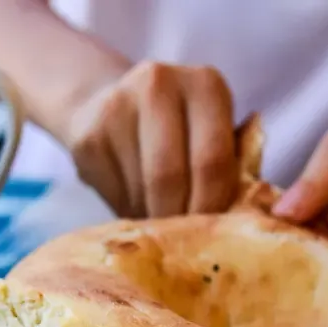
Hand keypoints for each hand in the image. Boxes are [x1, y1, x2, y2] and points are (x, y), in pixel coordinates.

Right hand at [62, 61, 239, 218]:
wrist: (105, 100)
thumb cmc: (176, 128)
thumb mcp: (210, 130)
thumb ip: (230, 164)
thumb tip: (239, 220)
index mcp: (206, 84)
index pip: (213, 160)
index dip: (212, 207)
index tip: (210, 234)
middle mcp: (160, 84)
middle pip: (170, 176)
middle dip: (177, 217)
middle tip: (182, 241)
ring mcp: (117, 106)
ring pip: (140, 189)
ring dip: (152, 218)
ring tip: (161, 225)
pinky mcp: (88, 135)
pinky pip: (113, 192)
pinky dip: (128, 210)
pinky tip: (135, 206)